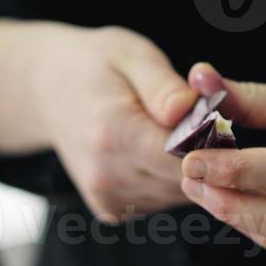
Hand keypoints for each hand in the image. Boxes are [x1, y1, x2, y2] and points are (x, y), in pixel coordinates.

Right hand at [0, 21, 195, 221]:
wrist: (48, 93)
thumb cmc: (97, 67)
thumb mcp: (131, 55)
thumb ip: (164, 86)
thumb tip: (189, 111)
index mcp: (113, 133)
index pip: (181, 155)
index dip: (209, 142)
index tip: (216, 121)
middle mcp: (107, 175)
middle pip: (182, 181)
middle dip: (200, 157)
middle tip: (199, 125)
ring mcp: (107, 198)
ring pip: (175, 196)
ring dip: (185, 171)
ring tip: (171, 137)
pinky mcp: (110, 211)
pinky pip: (159, 203)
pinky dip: (166, 183)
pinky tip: (152, 157)